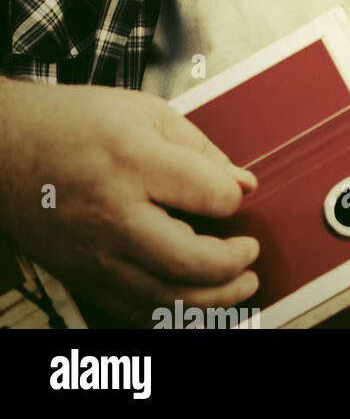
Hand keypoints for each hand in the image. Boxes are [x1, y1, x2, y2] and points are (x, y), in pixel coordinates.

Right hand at [0, 79, 260, 325]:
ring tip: (240, 287)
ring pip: (161, 297)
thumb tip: (242, 182)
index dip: (235, 197)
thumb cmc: (75, 123)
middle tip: (251, 254)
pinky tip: (192, 300)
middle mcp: (113, 216)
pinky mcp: (78, 275)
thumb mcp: (148, 113)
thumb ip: (201, 150)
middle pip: (188, 261)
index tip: (238, 194)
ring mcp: (92, 253)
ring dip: (211, 300)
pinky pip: (130, 309)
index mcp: (135, 164)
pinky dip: (168, 312)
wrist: (7, 148)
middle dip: (232, 263)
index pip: (209, 196)